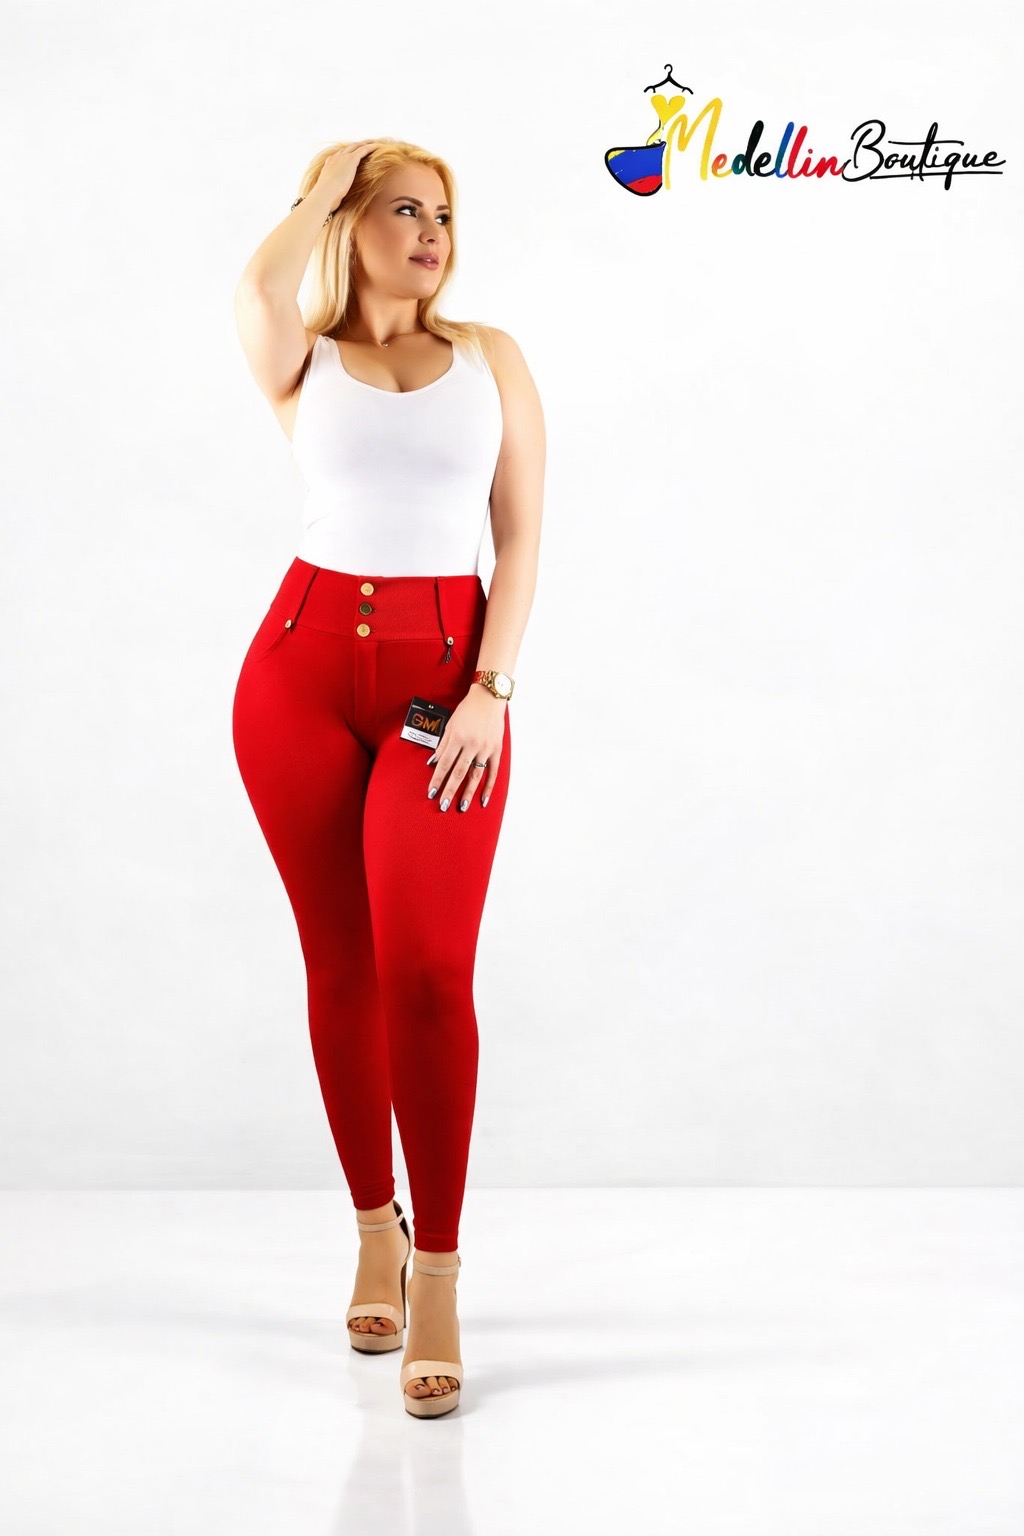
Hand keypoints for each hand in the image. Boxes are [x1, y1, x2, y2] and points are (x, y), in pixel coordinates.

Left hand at [426, 687, 505, 811]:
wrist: (489, 698)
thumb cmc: (467, 710)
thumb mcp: (450, 724)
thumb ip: (442, 745)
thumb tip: (433, 762)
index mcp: (457, 737)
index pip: (444, 764)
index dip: (437, 779)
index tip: (431, 793)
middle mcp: (471, 745)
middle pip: (458, 773)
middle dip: (450, 791)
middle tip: (443, 806)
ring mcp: (485, 749)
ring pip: (475, 776)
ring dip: (468, 793)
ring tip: (462, 807)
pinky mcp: (496, 750)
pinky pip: (493, 772)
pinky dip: (488, 787)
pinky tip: (483, 799)